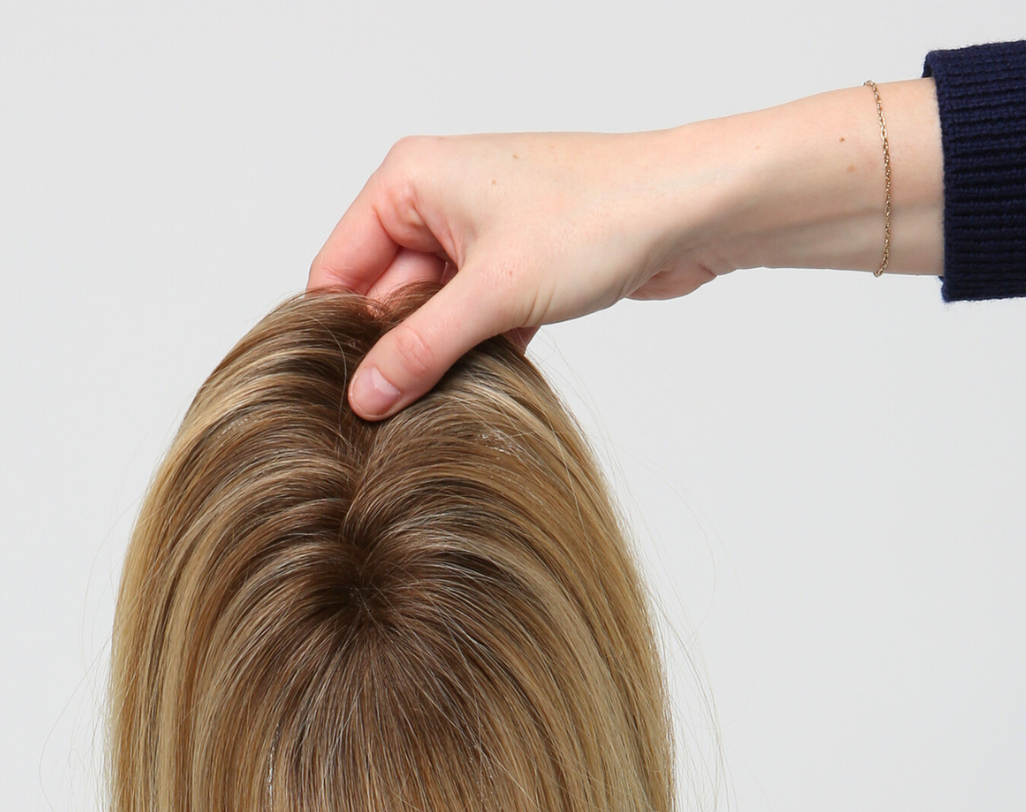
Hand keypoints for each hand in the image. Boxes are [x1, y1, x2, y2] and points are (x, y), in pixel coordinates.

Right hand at [306, 128, 733, 419]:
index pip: (337, 270)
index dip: (341, 336)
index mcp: (409, 181)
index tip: (352, 399)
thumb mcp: (494, 294)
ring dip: (441, 359)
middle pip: (382, 298)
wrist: (688, 211)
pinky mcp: (513, 267)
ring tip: (450, 398)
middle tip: (399, 416)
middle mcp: (435, 200)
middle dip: (395, 353)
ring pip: (430, 316)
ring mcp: (476, 235)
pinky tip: (491, 384)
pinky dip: (478, 354)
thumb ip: (420, 349)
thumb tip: (363, 396)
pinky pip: (472, 322)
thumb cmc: (598, 217)